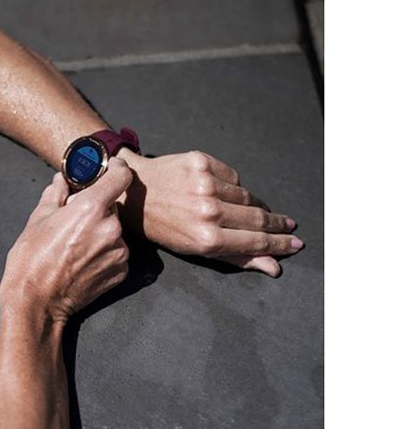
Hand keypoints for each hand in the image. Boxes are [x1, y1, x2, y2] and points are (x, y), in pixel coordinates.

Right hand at [0, 158, 133, 322]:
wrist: (36, 303)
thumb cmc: (31, 261)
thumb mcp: (38, 219)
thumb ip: (57, 193)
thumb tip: (63, 179)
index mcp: (91, 209)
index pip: (120, 176)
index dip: (115, 170)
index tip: (108, 172)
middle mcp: (111, 229)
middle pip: (113, 206)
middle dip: (97, 209)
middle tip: (74, 221)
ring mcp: (119, 252)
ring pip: (114, 231)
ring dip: (101, 232)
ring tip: (75, 245)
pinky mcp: (121, 271)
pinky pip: (116, 252)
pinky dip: (104, 252)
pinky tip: (82, 260)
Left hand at [118, 149, 302, 277]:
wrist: (132, 193)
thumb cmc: (163, 226)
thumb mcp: (195, 250)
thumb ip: (237, 257)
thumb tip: (273, 266)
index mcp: (207, 238)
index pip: (257, 241)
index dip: (280, 243)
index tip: (295, 243)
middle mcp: (209, 211)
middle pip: (258, 218)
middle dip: (276, 224)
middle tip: (289, 225)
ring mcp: (205, 184)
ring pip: (247, 195)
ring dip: (251, 204)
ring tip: (246, 209)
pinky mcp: (202, 162)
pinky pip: (232, 176)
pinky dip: (231, 184)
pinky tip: (219, 190)